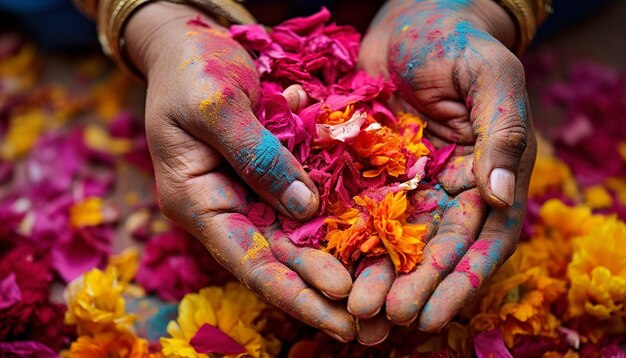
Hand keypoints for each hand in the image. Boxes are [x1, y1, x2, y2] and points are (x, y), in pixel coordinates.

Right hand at [124, 2, 354, 340]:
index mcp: (196, 200)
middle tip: (367, 320)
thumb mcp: (218, 106)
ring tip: (374, 285)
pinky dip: (329, 209)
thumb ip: (258, 157)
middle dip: (321, 288)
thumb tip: (305, 208)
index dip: (295, 290)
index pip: (248, 259)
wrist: (188, 41)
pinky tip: (364, 233)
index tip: (339, 312)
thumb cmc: (191, 69)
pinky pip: (301, 193)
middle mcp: (222, 205)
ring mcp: (244, 190)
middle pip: (276, 256)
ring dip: (332, 257)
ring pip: (295, 232)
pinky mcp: (265, 171)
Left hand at [354, 0, 537, 332]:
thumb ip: (502, 135)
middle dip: (405, 289)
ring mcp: (403, 183)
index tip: (431, 314)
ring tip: (348, 309)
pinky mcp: (365, 169)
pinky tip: (319, 265)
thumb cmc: (459, 41)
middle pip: (429, 251)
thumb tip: (501, 198)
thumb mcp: (491, 78)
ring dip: (369, 277)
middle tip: (375, 318)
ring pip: (388, 240)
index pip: (479, 241)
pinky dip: (339, 239)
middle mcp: (444, 190)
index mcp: (485, 177)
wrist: (411, 17)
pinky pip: (351, 207)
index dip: (457, 281)